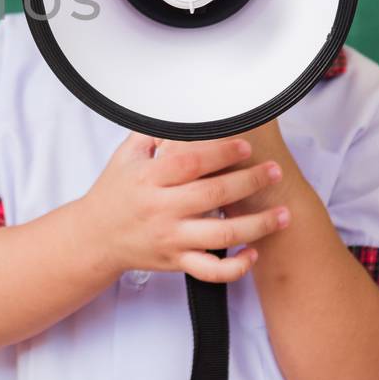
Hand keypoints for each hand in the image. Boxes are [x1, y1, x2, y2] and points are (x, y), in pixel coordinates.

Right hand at [73, 132, 290, 282]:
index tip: (245, 144)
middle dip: (249, 182)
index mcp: (149, 179)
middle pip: (213, 195)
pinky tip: (253, 253)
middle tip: (273, 171)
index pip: (190, 162)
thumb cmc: (114, 194)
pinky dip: (236, 267)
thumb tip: (180, 108)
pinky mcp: (177, 262)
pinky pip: (211, 271)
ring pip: (221, 235)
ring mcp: (171, 238)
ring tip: (283, 214)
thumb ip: (152, 132)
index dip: (221, 152)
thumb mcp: (125, 156)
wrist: (95, 238)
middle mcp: (161, 210)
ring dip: (257, 225)